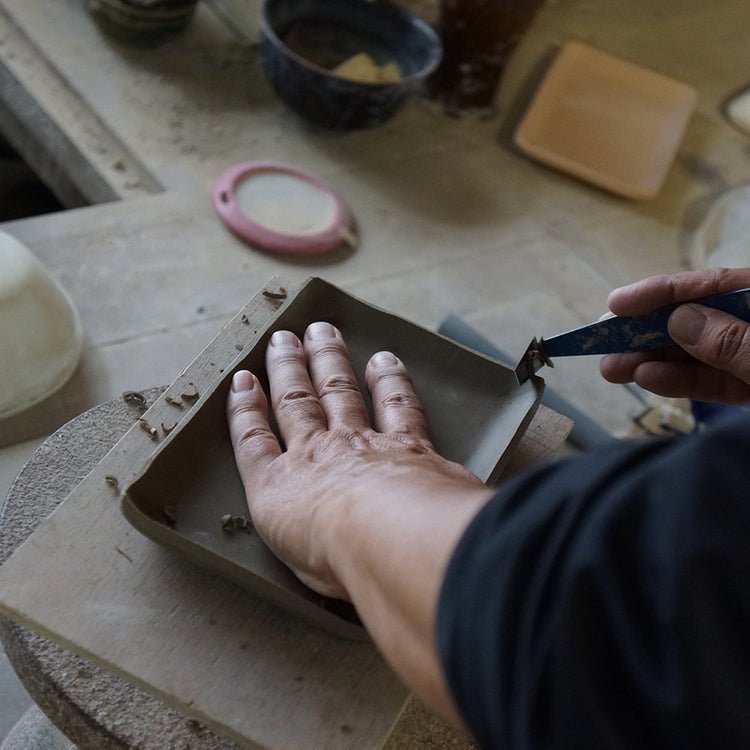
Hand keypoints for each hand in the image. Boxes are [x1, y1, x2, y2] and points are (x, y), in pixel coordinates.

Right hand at [226, 321, 484, 599]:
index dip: (246, 409)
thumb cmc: (338, 561)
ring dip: (329, 360)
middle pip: (296, 401)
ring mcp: (363, 442)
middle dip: (287, 368)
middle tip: (282, 339)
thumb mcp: (300, 563)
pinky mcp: (407, 442)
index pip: (254, 440)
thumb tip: (324, 546)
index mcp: (280, 487)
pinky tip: (384, 360)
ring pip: (340, 391)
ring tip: (322, 333)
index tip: (243, 382)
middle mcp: (318, 455)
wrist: (389, 537)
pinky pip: (396, 403)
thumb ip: (305, 541)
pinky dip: (390, 380)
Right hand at [600, 268, 749, 402]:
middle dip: (648, 331)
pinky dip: (679, 381)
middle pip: (697, 319)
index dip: (660, 292)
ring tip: (613, 368)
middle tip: (604, 339)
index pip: (711, 285)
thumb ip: (731, 340)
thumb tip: (679, 320)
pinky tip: (646, 378)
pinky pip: (711, 381)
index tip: (616, 303)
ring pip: (697, 354)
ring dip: (653, 360)